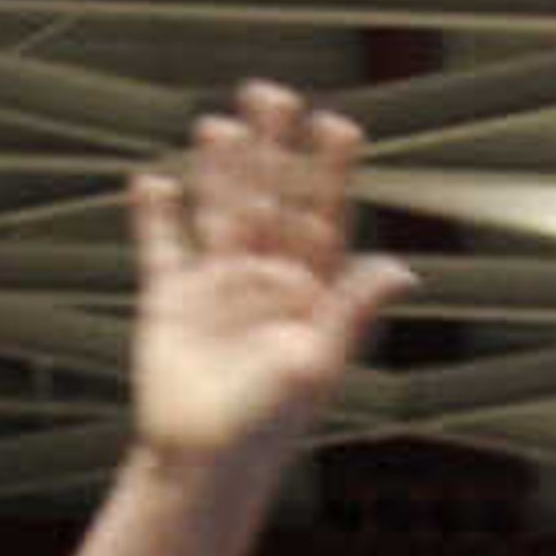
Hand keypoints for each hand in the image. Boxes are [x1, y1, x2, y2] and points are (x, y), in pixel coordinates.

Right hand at [128, 83, 410, 472]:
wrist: (204, 463)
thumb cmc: (268, 424)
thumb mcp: (316, 363)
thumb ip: (351, 310)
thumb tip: (403, 268)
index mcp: (308, 297)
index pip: (323, 220)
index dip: (330, 174)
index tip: (338, 125)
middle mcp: (265, 283)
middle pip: (269, 200)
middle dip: (272, 150)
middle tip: (272, 92)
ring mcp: (216, 288)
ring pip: (219, 211)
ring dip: (219, 170)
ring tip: (220, 124)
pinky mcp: (170, 300)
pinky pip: (161, 246)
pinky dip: (154, 215)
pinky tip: (153, 180)